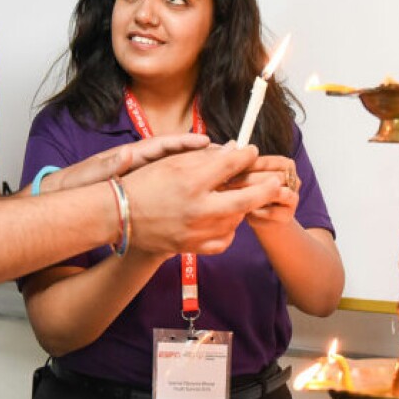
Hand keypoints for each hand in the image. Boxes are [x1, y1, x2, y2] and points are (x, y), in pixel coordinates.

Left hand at [40, 134, 210, 192]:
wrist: (65, 198)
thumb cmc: (77, 186)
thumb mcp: (91, 176)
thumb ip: (108, 166)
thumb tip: (125, 155)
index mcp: (129, 156)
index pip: (162, 146)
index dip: (185, 143)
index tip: (206, 142)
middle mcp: (139, 163)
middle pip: (175, 156)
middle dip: (200, 154)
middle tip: (227, 154)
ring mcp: (142, 176)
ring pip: (176, 171)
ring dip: (197, 170)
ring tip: (224, 173)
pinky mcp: (142, 189)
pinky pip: (169, 187)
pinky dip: (186, 186)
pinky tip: (203, 195)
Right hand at [122, 143, 282, 255]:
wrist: (120, 215)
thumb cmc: (144, 183)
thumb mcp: (170, 161)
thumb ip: (204, 157)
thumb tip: (233, 150)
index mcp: (191, 181)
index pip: (231, 165)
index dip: (246, 155)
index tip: (251, 152)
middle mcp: (197, 208)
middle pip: (246, 199)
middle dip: (266, 189)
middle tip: (277, 182)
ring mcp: (196, 231)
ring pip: (236, 219)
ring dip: (242, 207)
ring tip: (239, 197)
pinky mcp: (193, 248)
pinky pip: (224, 240)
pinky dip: (228, 228)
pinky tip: (224, 218)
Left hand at [225, 154, 298, 226]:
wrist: (263, 219)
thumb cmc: (250, 192)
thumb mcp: (246, 175)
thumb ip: (242, 162)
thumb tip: (230, 145)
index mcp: (285, 165)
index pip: (270, 161)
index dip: (250, 164)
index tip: (230, 169)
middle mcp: (294, 179)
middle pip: (273, 176)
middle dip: (248, 180)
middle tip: (227, 184)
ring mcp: (293, 198)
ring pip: (275, 193)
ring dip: (253, 194)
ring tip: (233, 196)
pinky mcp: (288, 216)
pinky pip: (272, 212)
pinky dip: (257, 211)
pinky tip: (243, 211)